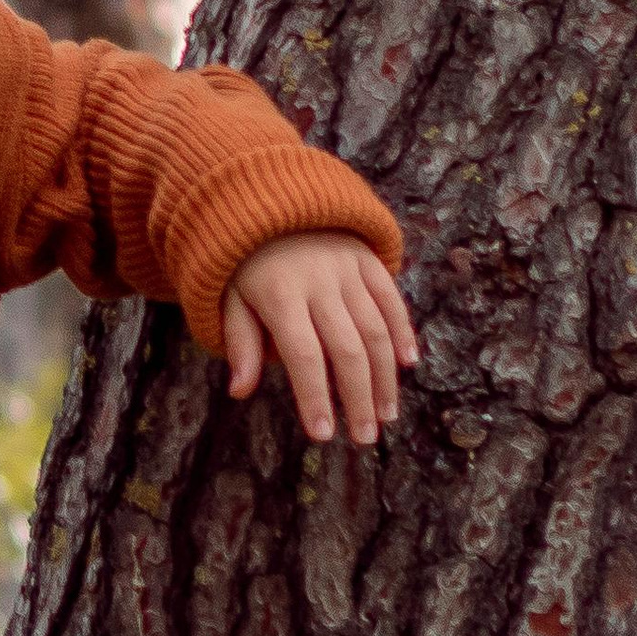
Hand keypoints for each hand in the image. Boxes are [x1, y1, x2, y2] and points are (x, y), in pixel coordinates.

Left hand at [222, 232, 417, 445]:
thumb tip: (240, 391)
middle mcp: (320, 284)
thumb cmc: (244, 262)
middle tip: (363, 438)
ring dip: (385, 377)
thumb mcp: (229, 298)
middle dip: (358, 399)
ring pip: (376, 330)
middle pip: (348, 350)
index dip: (315, 398)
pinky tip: (407, 364)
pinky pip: (391, 299)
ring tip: (385, 415)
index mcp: (280, 297)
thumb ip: (240, 342)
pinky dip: (403, 332)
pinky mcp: (368, 259)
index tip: (323, 435)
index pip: (303, 357)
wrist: (269, 198)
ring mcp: (348, 269)